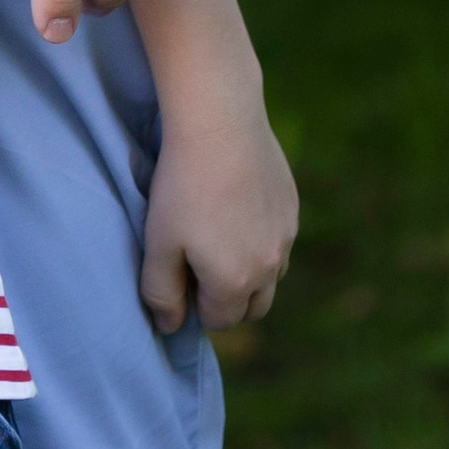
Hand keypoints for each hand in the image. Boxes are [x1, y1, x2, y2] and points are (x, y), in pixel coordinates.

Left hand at [138, 67, 297, 334]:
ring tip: (217, 235)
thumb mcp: (157, 242)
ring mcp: (286, 236)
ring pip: (271, 274)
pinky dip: (261, 238)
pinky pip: (280, 239)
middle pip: (253, 307)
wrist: (219, 121)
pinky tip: (234, 205)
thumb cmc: (181, 184)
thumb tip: (169, 327)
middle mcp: (270, 267)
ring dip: (249, 271)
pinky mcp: (291, 206)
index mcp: (236, 283)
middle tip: (197, 262)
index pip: (219, 320)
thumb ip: (161, 292)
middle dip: (228, 299)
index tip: (178, 275)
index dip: (195, 305)